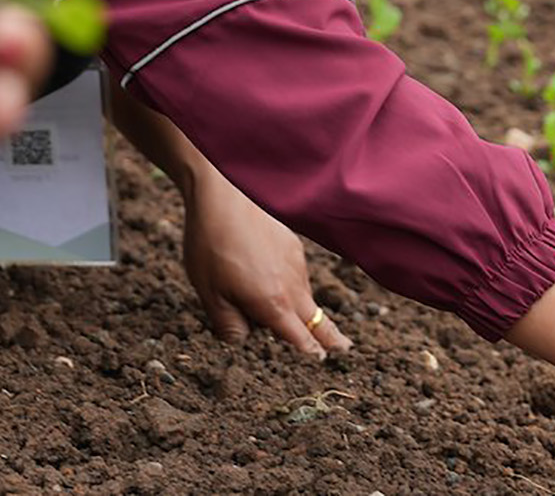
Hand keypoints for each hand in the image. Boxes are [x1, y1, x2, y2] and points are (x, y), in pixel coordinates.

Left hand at [180, 168, 351, 356]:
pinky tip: (275, 279)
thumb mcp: (209, 292)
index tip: (322, 361)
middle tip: (345, 350)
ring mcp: (295, 261)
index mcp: (272, 303)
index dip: (310, 352)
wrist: (226, 193)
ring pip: (306, 294)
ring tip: (303, 321)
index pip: (299, 337)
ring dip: (306, 310)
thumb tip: (240, 339)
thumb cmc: (212, 244)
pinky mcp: (292, 243)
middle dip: (330, 337)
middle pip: (316, 319)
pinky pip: (298, 272)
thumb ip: (228, 324)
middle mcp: (292, 284)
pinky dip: (294, 284)